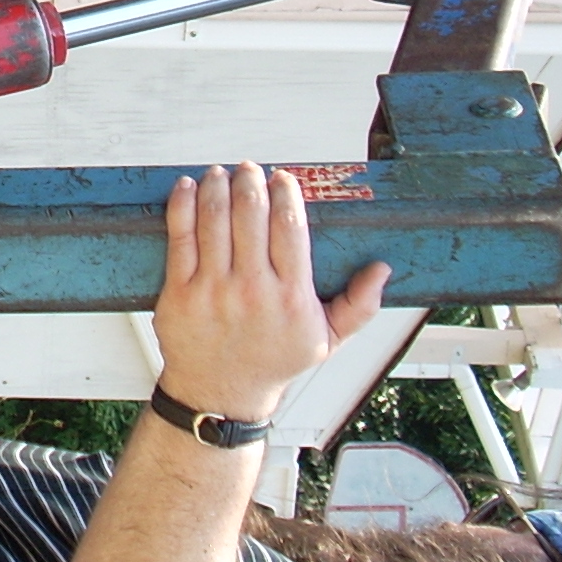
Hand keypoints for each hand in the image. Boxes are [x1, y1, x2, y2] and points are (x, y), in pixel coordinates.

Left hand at [151, 164, 390, 424]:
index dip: (286, 194)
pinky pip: (180, 237)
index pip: (291, 228)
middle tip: (249, 169)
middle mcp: (253, 291)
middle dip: (250, 181)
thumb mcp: (326, 340)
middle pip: (251, 215)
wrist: (220, 393)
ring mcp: (213, 291)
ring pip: (214, 219)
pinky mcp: (180, 292)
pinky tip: (187, 187)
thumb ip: (359, 306)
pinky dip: (182, 205)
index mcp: (291, 298)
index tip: (282, 177)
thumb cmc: (272, 361)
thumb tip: (382, 270)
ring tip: (221, 174)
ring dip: (216, 186)